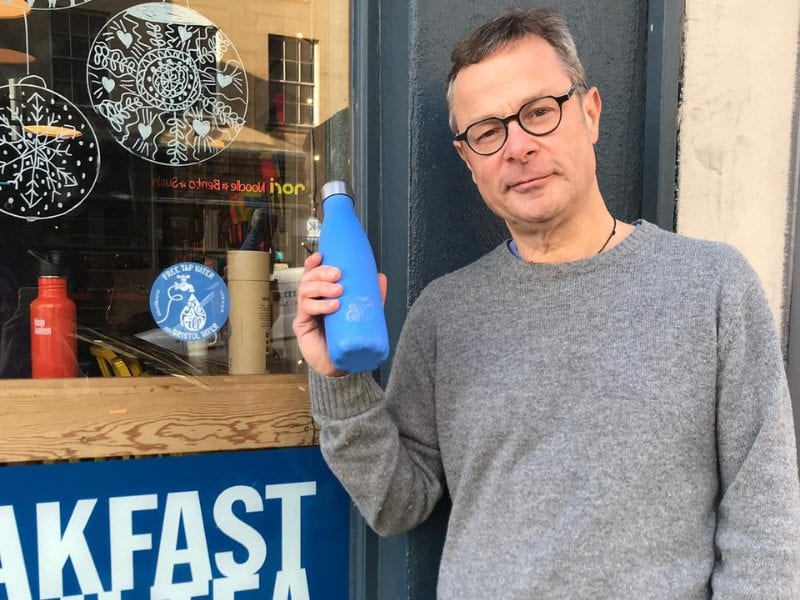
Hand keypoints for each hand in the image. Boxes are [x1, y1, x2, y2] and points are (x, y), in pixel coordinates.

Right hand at [293, 252, 386, 376]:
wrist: (341, 364)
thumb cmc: (348, 337)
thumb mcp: (361, 313)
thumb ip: (371, 297)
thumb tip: (381, 277)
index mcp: (321, 294)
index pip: (312, 273)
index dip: (314, 262)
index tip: (322, 255)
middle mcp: (311, 300)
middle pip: (307, 278)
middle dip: (321, 272)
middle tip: (338, 274)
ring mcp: (305, 312)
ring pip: (304, 291)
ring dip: (321, 287)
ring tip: (339, 291)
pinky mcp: (302, 326)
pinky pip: (306, 309)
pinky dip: (319, 305)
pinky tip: (333, 306)